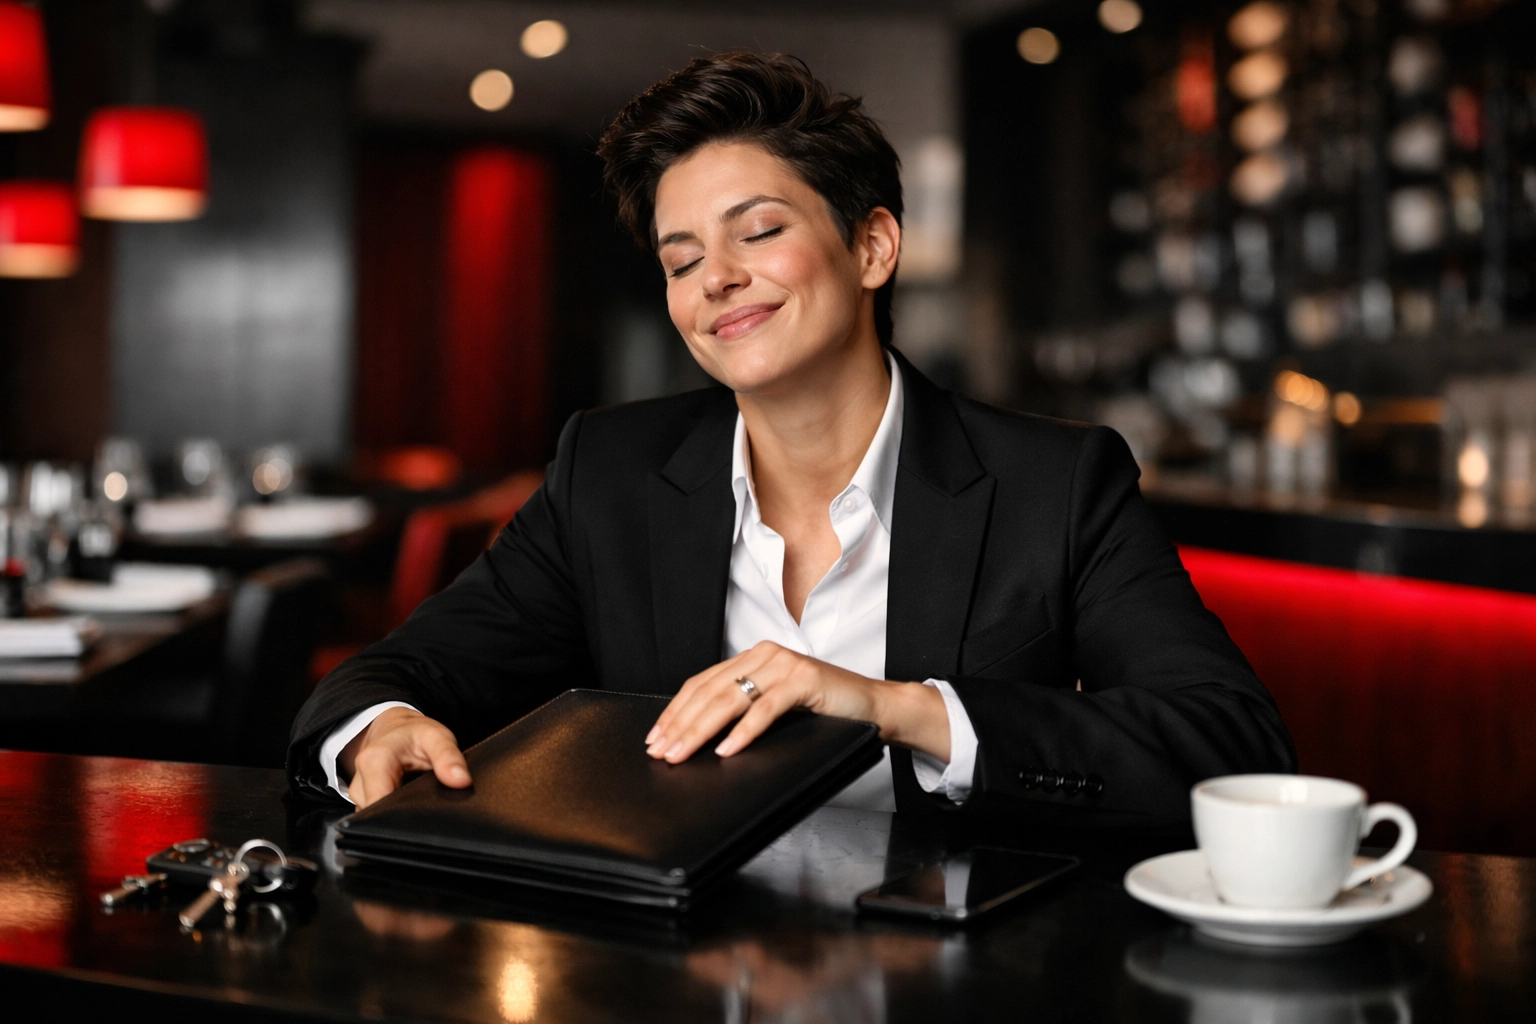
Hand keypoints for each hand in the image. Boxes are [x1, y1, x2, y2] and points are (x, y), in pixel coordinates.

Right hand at [340, 706, 470, 807]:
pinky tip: (411, 809)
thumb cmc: (414, 734)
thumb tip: (462, 781)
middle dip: (402, 822)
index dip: (401, 817)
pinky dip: (394, 817)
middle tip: (429, 814)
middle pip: (375, 817)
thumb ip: (449, 757)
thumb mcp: (436, 736)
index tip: (425, 818)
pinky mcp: (364, 805)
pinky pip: (377, 818)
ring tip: (421, 807)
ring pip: (375, 820)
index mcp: (374, 761)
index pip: (378, 803)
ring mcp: (359, 796)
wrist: (395, 731)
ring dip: (398, 819)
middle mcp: (360, 782)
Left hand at [645, 641, 949, 763]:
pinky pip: (765, 709)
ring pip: (730, 698)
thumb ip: (744, 709)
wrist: (874, 706)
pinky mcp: (804, 680)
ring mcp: (784, 664)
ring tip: (682, 752)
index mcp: (753, 657)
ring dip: (701, 730)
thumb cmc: (824, 711)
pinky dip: (743, 732)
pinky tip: (726, 750)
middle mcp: (765, 654)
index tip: (656, 736)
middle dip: (680, 724)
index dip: (675, 710)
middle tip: (660, 750)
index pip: (702, 683)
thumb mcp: (776, 706)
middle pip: (710, 691)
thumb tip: (699, 738)